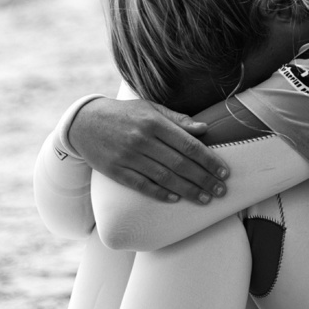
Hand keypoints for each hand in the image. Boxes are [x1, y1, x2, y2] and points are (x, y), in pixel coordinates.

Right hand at [68, 98, 228, 203]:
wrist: (84, 123)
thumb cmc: (123, 114)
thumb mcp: (150, 109)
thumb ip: (177, 119)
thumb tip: (204, 129)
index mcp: (154, 122)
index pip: (189, 145)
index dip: (209, 160)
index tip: (224, 172)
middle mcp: (142, 140)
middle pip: (180, 164)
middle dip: (204, 179)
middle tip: (221, 191)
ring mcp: (128, 157)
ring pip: (164, 177)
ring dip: (188, 190)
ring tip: (204, 199)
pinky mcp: (116, 171)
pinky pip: (142, 185)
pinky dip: (160, 193)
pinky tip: (176, 199)